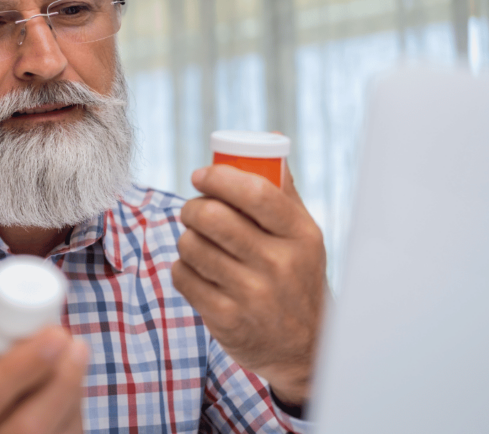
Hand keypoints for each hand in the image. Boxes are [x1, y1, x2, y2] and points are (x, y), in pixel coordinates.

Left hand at [172, 163, 326, 405]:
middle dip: (193, 207)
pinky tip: (199, 273)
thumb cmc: (296, 276)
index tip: (201, 175)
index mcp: (301, 235)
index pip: (256, 192)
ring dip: (188, 240)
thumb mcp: (303, 236)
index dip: (219, 177)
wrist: (305, 347)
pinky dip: (183, 269)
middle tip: (194, 211)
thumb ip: (283, 190)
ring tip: (200, 245)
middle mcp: (280, 264)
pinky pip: (183, 277)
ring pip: (192, 246)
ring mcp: (253, 295)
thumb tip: (267, 140)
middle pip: (213, 217)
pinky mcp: (228, 320)